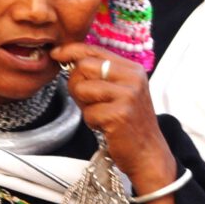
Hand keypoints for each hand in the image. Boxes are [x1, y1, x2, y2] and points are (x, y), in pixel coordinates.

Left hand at [51, 41, 180, 197]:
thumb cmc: (129, 124)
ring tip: (102, 114)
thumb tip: (68, 60)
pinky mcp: (120, 114)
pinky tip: (107, 127)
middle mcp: (132, 78)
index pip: (95, 50)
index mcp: (132, 69)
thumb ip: (99, 75)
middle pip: (84, 66)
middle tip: (88, 101)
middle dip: (76, 84)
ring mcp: (128, 95)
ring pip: (82, 89)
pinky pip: (88, 113)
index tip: (56, 54)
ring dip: (85, 106)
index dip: (71, 50)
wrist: (148, 153)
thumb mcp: (120, 92)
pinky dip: (92, 123)